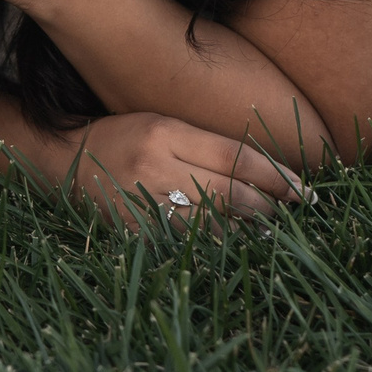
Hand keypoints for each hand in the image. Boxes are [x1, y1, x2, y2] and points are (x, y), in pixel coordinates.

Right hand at [63, 112, 304, 229]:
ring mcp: (143, 204)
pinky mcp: (135, 234)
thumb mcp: (166, 124)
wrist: (67, 163)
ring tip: (271, 231)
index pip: (235, 157)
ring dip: (248, 232)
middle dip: (268, 207)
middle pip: (229, 194)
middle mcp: (155, 168)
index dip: (276, 176)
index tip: (304, 189)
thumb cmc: (126, 137)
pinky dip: (216, 247)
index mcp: (165, 132)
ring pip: (213, 226)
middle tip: (292, 211)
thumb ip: (209, 145)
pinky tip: (233, 245)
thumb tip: (266, 173)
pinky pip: (187, 245)